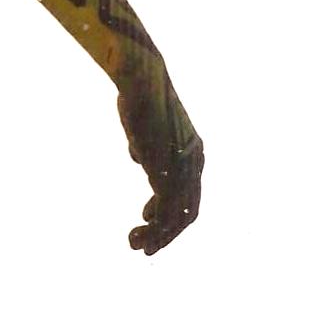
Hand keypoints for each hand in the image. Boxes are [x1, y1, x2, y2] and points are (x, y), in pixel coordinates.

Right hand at [118, 73, 203, 255]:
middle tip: (146, 247)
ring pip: (178, 218)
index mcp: (193, 152)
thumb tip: (139, 159)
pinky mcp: (168, 173)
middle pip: (188, 210)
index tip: (145, 218)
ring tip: (134, 245)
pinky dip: (154, 230)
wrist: (143, 81)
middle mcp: (194, 164)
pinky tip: (137, 234)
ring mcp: (183, 170)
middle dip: (167, 233)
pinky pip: (165, 213)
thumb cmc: (140, 96)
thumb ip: (146, 146)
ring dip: (158, 237)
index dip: (169, 210)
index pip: (188, 192)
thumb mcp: (146, 127)